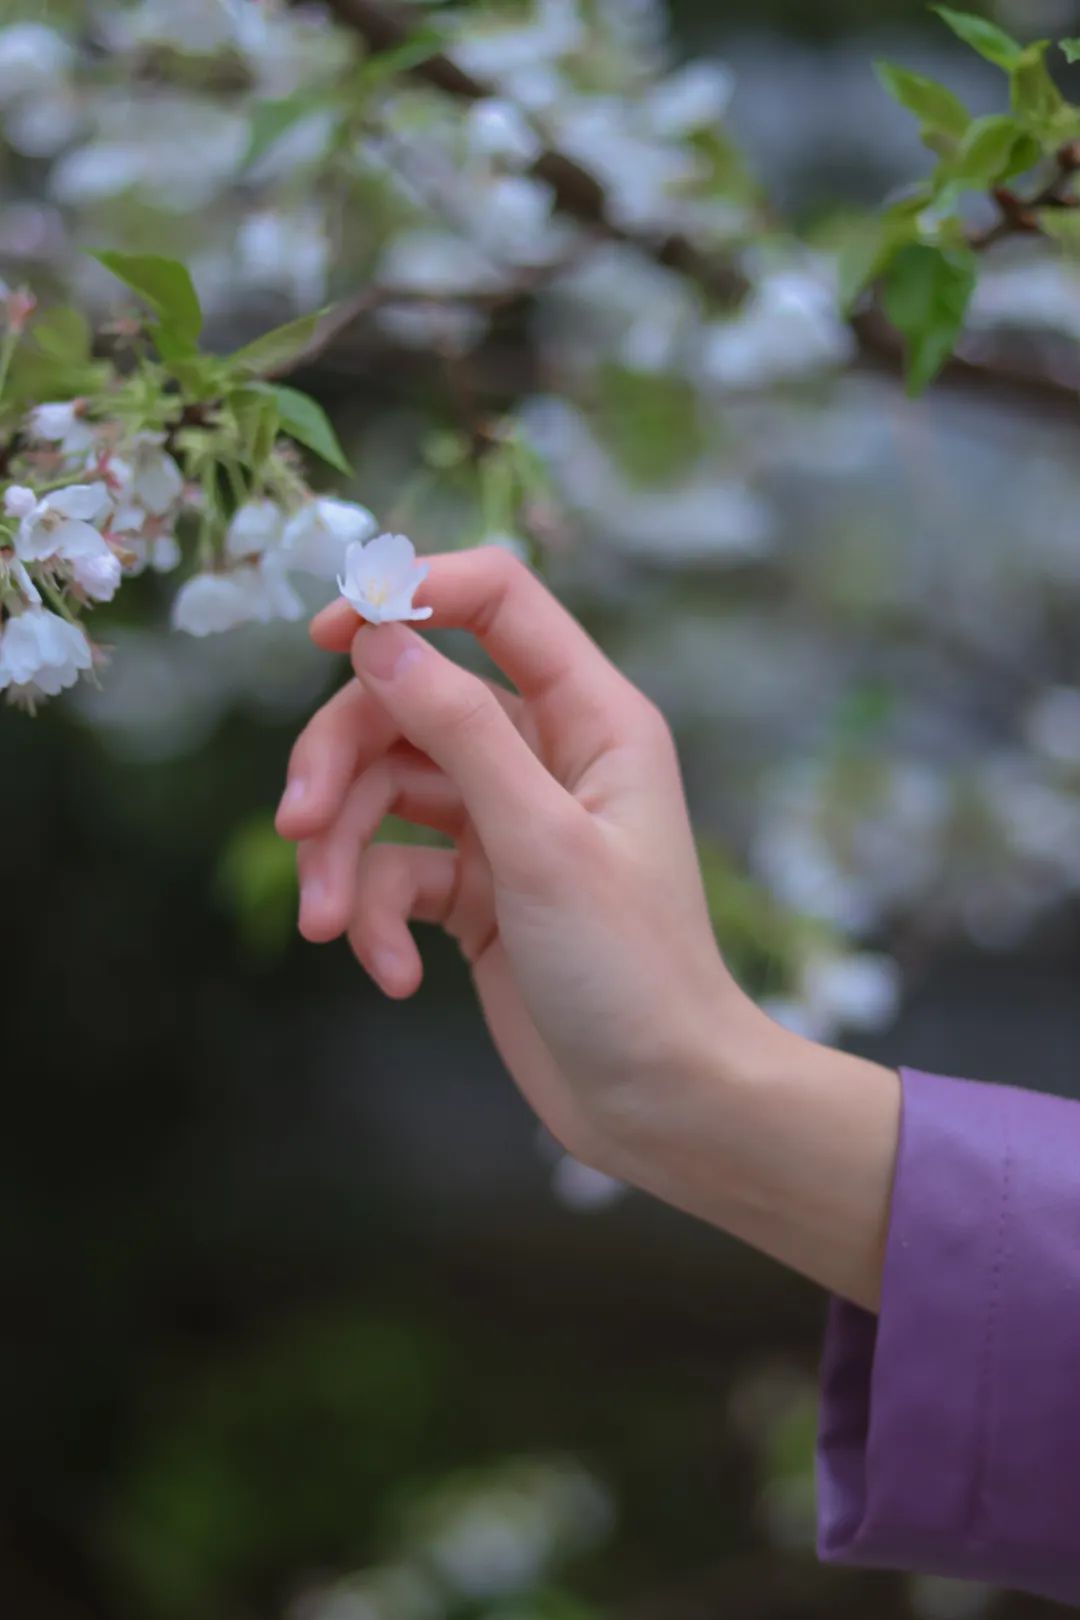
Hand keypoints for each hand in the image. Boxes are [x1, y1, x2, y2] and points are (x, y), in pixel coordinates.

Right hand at [276, 548, 766, 1171]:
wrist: (661, 1104)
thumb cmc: (634, 972)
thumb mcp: (543, 843)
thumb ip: (460, 732)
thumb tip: (378, 638)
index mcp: (590, 717)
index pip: (496, 600)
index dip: (409, 594)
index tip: (329, 633)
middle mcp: (545, 754)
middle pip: (407, 702)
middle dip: (339, 761)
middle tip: (296, 825)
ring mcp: (504, 822)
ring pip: (382, 791)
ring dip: (339, 856)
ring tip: (329, 927)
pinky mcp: (472, 890)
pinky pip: (391, 871)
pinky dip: (374, 920)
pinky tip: (395, 979)